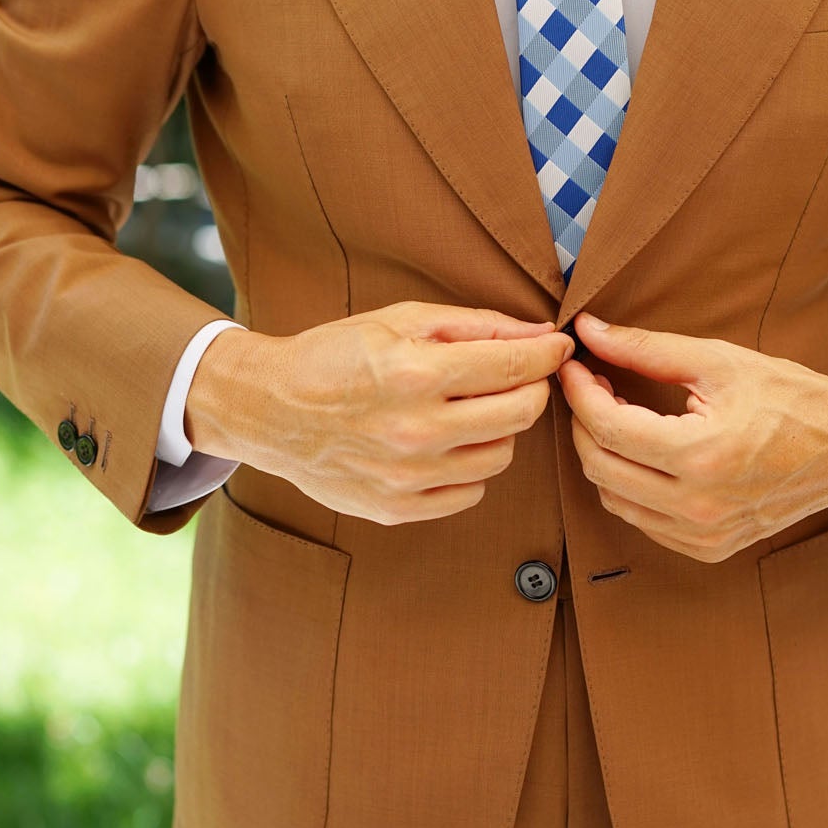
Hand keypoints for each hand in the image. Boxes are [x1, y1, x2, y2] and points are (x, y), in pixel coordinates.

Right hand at [185, 301, 574, 523]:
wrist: (270, 410)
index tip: (557, 346)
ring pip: (501, 455)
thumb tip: (542, 333)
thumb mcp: (402, 319)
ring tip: (468, 409)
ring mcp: (407, 477)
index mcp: (415, 374)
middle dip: (531, 389)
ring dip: (499, 429)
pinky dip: (470, 465)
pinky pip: (471, 491)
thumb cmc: (337, 355)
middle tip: (515, 376)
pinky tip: (445, 442)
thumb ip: (478, 325)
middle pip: (520, 414)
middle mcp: (416, 431)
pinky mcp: (398, 508)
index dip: (547, 354)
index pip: (514, 368)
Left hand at [556, 312, 827, 562]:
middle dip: (583, 421)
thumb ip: (645, 349)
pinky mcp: (708, 548)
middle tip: (594, 385)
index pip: (607, 427)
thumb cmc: (787, 397)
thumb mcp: (717, 362)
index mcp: (702, 455)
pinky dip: (628, 486)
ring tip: (618, 415)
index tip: (575, 364)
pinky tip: (643, 452)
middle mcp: (698, 505)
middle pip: (599, 466)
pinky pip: (642, 520)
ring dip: (602, 454)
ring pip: (613, 497)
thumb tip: (588, 331)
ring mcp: (703, 534)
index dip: (579, 391)